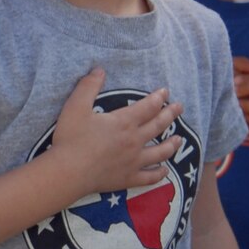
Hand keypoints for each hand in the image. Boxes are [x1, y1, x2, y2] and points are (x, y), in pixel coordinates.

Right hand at [45, 68, 183, 198]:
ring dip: (172, 144)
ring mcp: (134, 161)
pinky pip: (150, 176)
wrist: (68, 172)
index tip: (165, 91)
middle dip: (170, 115)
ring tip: (179, 138)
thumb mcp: (75, 107)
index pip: (148, 106)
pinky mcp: (128, 178)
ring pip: (161, 152)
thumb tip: (99, 69)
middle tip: (180, 107)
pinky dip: (160, 173)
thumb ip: (88, 87)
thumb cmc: (70, 138)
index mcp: (124, 122)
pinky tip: (164, 170)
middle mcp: (134, 140)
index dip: (158, 98)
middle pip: (158, 126)